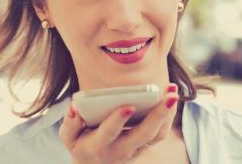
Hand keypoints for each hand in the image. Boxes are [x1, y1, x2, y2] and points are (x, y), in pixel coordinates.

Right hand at [59, 83, 178, 163]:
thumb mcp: (68, 137)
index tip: (128, 106)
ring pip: (156, 135)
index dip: (118, 120)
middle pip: (144, 134)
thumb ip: (70, 123)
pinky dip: (168, 116)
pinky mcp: (144, 145)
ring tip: (173, 92)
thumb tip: (75, 108)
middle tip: (169, 95)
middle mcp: (121, 150)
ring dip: (168, 114)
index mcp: (99, 146)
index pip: (110, 132)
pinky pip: (160, 134)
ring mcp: (135, 149)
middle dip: (158, 114)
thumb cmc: (80, 144)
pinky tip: (171, 98)